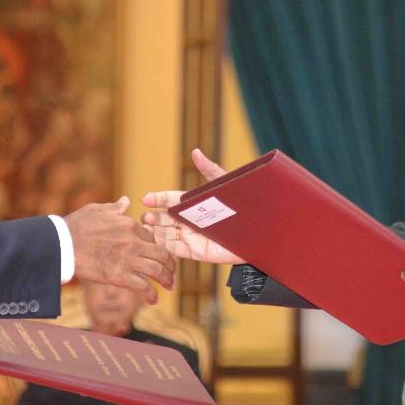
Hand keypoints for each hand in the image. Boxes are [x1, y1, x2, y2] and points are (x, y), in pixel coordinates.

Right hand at [66, 197, 174, 303]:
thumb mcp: (98, 210)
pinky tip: (154, 300)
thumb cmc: (76, 226)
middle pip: (162, 254)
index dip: (157, 247)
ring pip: (157, 271)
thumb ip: (116, 207)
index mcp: (129, 225)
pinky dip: (151, 294)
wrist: (62, 244)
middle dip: (170, 265)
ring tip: (169, 286)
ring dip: (166, 280)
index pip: (152, 237)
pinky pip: (142, 287)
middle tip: (172, 273)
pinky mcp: (119, 276)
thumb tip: (127, 201)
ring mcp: (127, 259)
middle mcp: (133, 242)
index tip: (159, 254)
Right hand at [141, 149, 242, 264]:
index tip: (146, 198)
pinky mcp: (196, 252)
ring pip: (166, 234)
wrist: (259, 231)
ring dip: (154, 231)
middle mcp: (189, 220)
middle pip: (164, 218)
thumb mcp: (224, 186)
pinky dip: (164, 246)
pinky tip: (156, 241)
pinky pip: (176, 250)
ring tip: (147, 228)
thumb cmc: (244, 205)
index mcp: (193, 204)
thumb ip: (209, 170)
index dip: (157, 199)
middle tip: (145, 217)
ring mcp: (191, 236)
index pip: (169, 200)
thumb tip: (195, 152)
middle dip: (152, 217)